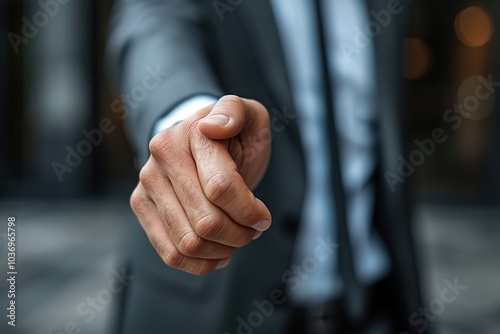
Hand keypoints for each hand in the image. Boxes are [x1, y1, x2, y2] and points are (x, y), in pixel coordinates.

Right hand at [130, 95, 271, 274]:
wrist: (201, 143)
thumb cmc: (233, 135)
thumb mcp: (248, 115)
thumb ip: (236, 111)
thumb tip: (214, 125)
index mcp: (191, 134)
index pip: (221, 189)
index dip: (250, 211)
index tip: (263, 216)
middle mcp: (161, 157)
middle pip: (207, 222)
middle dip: (240, 234)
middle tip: (252, 230)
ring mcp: (147, 183)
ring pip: (189, 243)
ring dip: (222, 250)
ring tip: (236, 239)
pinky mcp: (141, 205)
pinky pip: (169, 253)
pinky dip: (199, 264)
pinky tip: (218, 253)